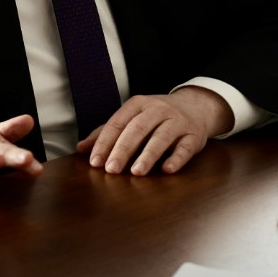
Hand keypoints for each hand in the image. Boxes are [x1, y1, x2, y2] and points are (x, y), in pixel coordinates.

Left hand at [77, 88, 233, 175]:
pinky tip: (167, 169)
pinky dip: (177, 158)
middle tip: (111, 170)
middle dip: (123, 149)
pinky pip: (185, 147)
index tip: (95, 162)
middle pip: (137, 129)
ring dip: (148, 155)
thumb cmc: (157, 116)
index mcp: (138, 104)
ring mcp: (177, 121)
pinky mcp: (194, 135)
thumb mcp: (132, 118)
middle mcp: (158, 109)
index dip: (105, 142)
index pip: (118, 122)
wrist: (196, 106)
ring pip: (161, 137)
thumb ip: (107, 132)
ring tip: (136, 172)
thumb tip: (81, 148)